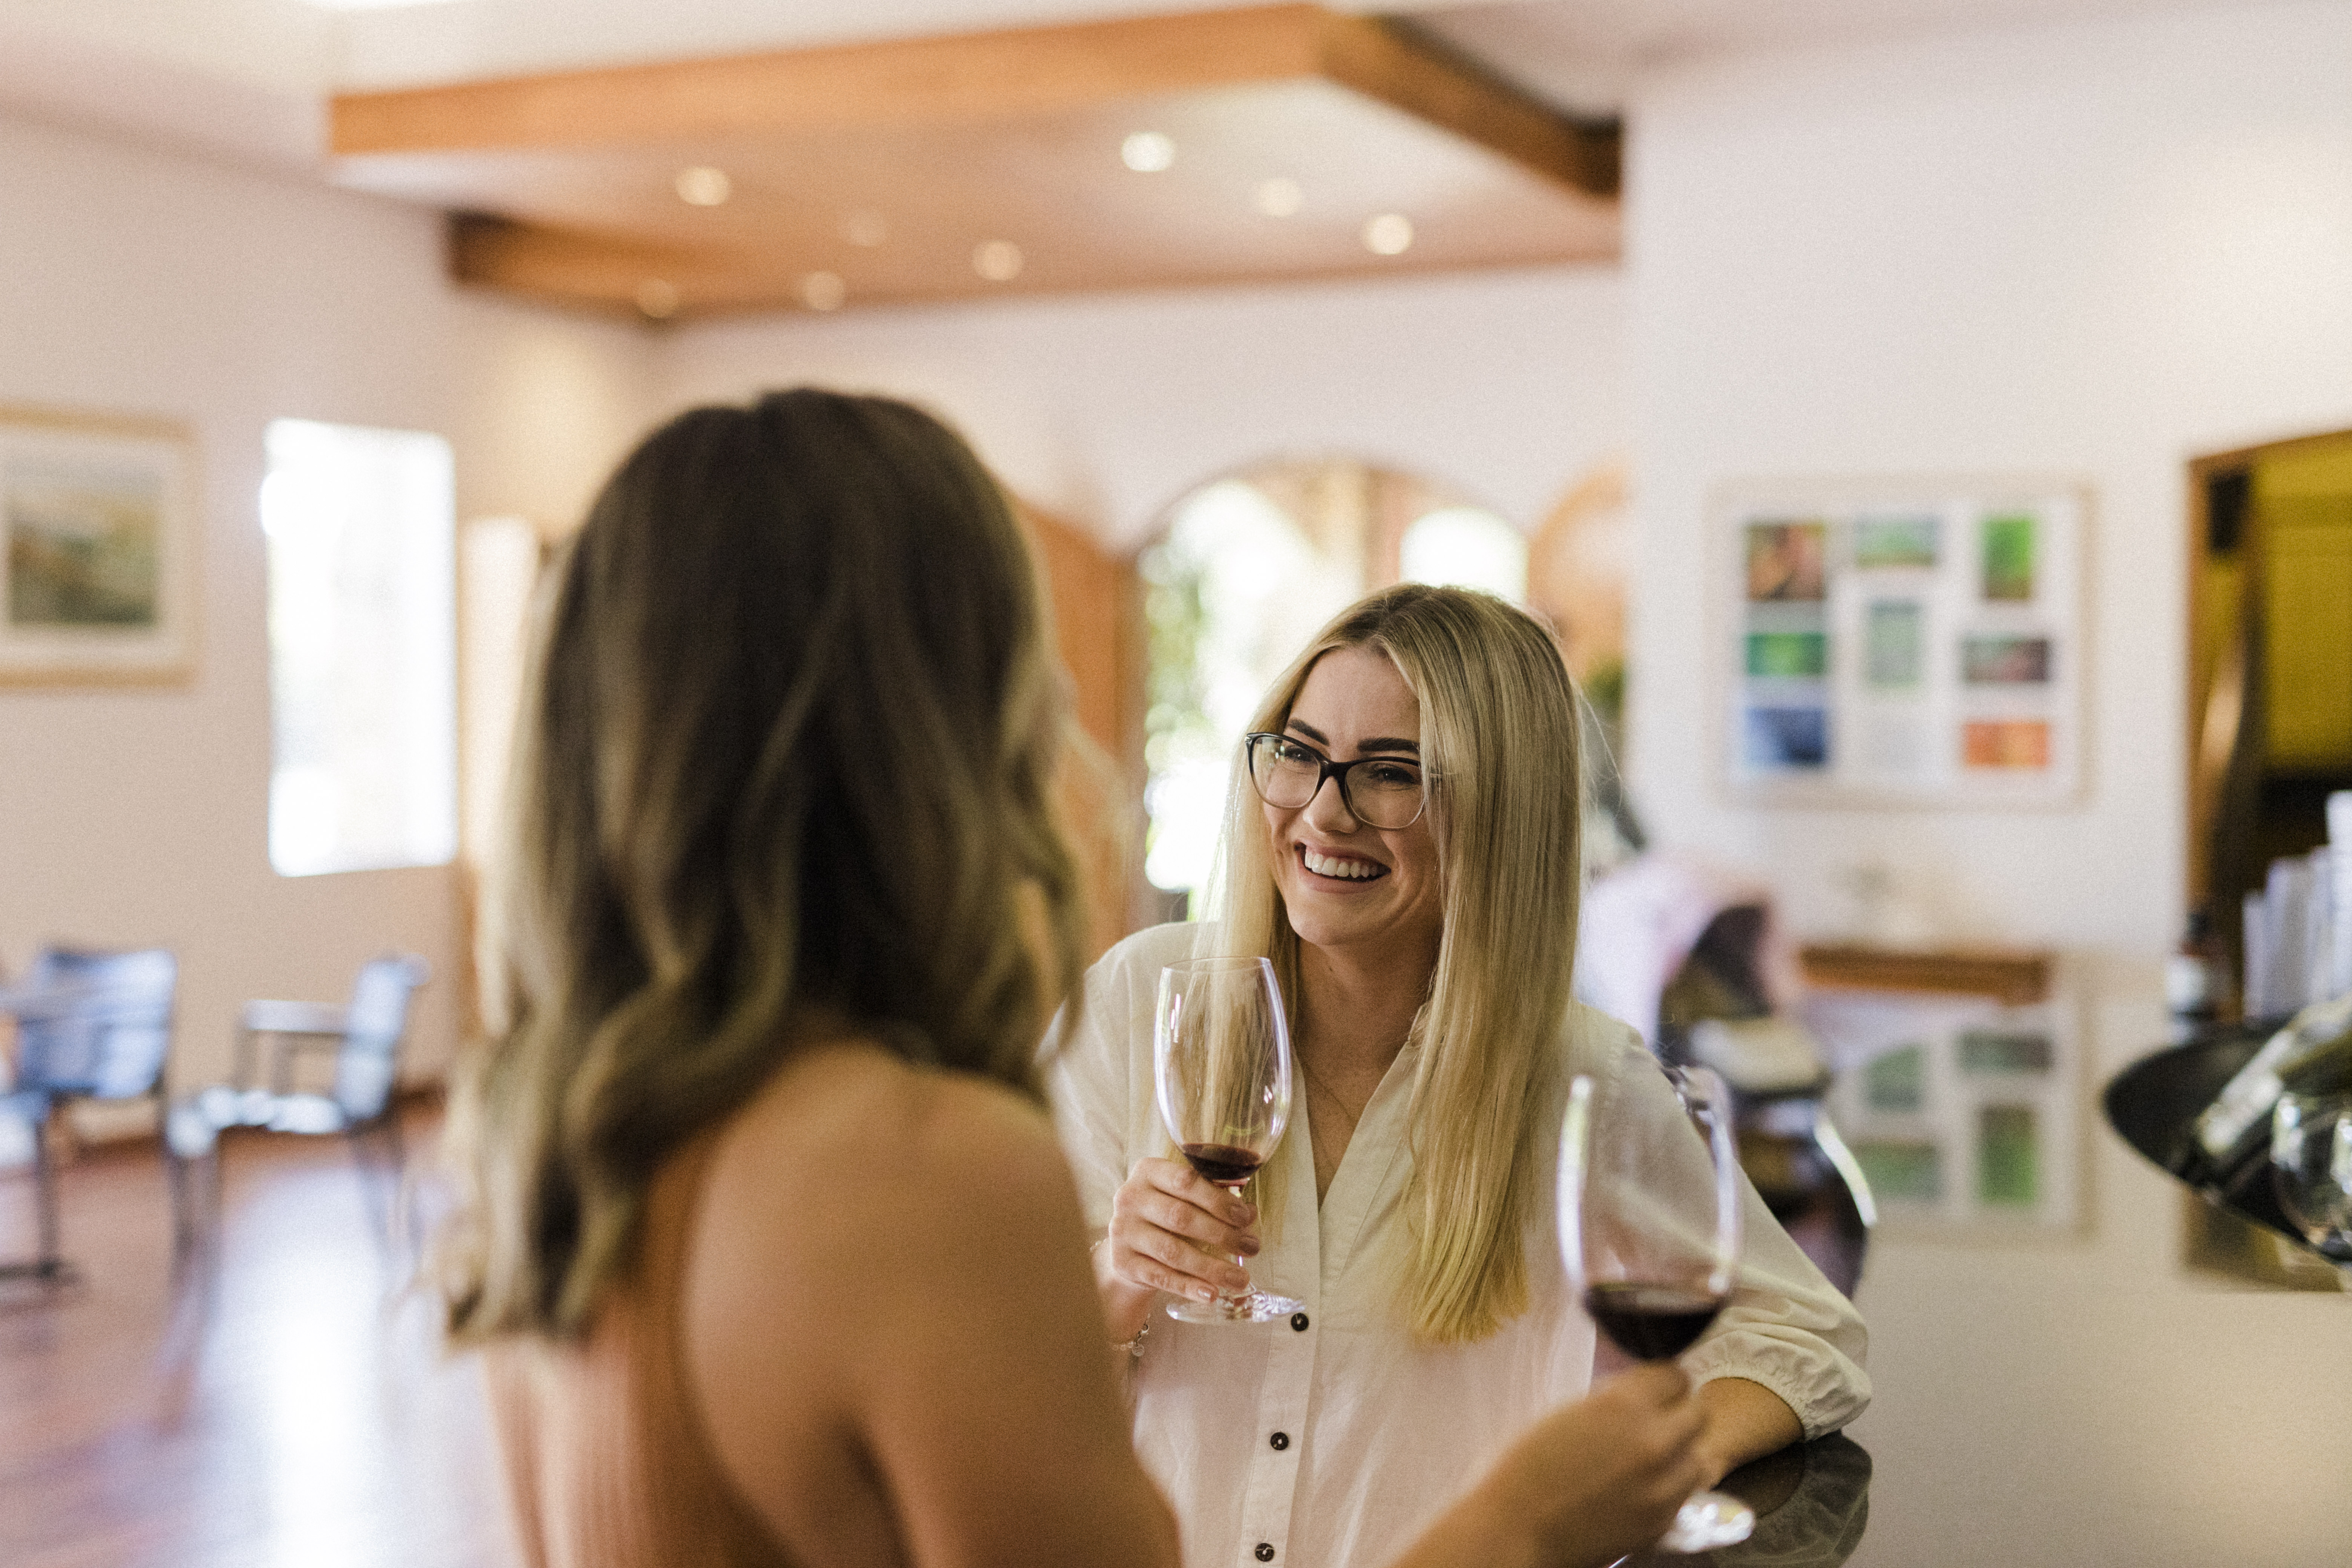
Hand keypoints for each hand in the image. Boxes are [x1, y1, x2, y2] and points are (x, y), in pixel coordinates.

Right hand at [1096, 1157, 1260, 1328]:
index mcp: (1148, 1172)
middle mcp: (1130, 1198)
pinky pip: (1161, 1277)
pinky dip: (1189, 1287)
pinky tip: (1212, 1294)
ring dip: (1212, 1267)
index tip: (1244, 1217)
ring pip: (1173, 1251)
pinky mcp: (1122, 1262)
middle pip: (1181, 1217)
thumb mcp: (1185, 1199)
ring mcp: (1123, 1231)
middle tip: (1251, 1247)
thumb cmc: (1165, 1215)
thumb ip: (1215, 1201)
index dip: (1218, 1200)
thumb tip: (1249, 1213)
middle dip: (1222, 1234)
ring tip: (1240, 1278)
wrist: (1130, 1244)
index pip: (1185, 1180)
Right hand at [1397, 1363, 1707, 1567]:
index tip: (1652, 1388)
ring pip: (1699, 1456)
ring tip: (1651, 1456)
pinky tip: (1641, 1485)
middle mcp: (1653, 1443)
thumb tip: (1643, 1393)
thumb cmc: (1528, 1467)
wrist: (1517, 1529)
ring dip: (1680, 1451)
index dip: (1661, 1381)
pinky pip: (1684, 1493)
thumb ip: (1615, 1400)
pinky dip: (1670, 1486)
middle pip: (1698, 1413)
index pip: (1675, 1375)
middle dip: (1678, 1412)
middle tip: (1655, 1419)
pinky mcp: (1662, 1523)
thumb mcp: (1569, 1412)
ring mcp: (1662, 1488)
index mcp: (1623, 1406)